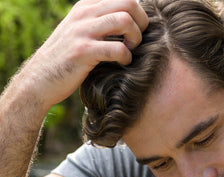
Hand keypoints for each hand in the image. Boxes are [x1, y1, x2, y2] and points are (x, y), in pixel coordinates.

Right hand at [22, 0, 148, 107]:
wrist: (40, 80)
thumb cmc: (66, 60)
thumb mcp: (79, 33)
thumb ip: (99, 24)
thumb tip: (128, 25)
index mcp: (86, 7)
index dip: (137, 15)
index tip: (135, 32)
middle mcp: (84, 14)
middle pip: (128, 3)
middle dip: (141, 23)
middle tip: (136, 42)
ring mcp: (82, 31)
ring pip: (125, 20)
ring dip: (135, 38)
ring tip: (129, 52)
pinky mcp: (83, 51)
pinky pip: (117, 48)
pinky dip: (126, 57)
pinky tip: (122, 64)